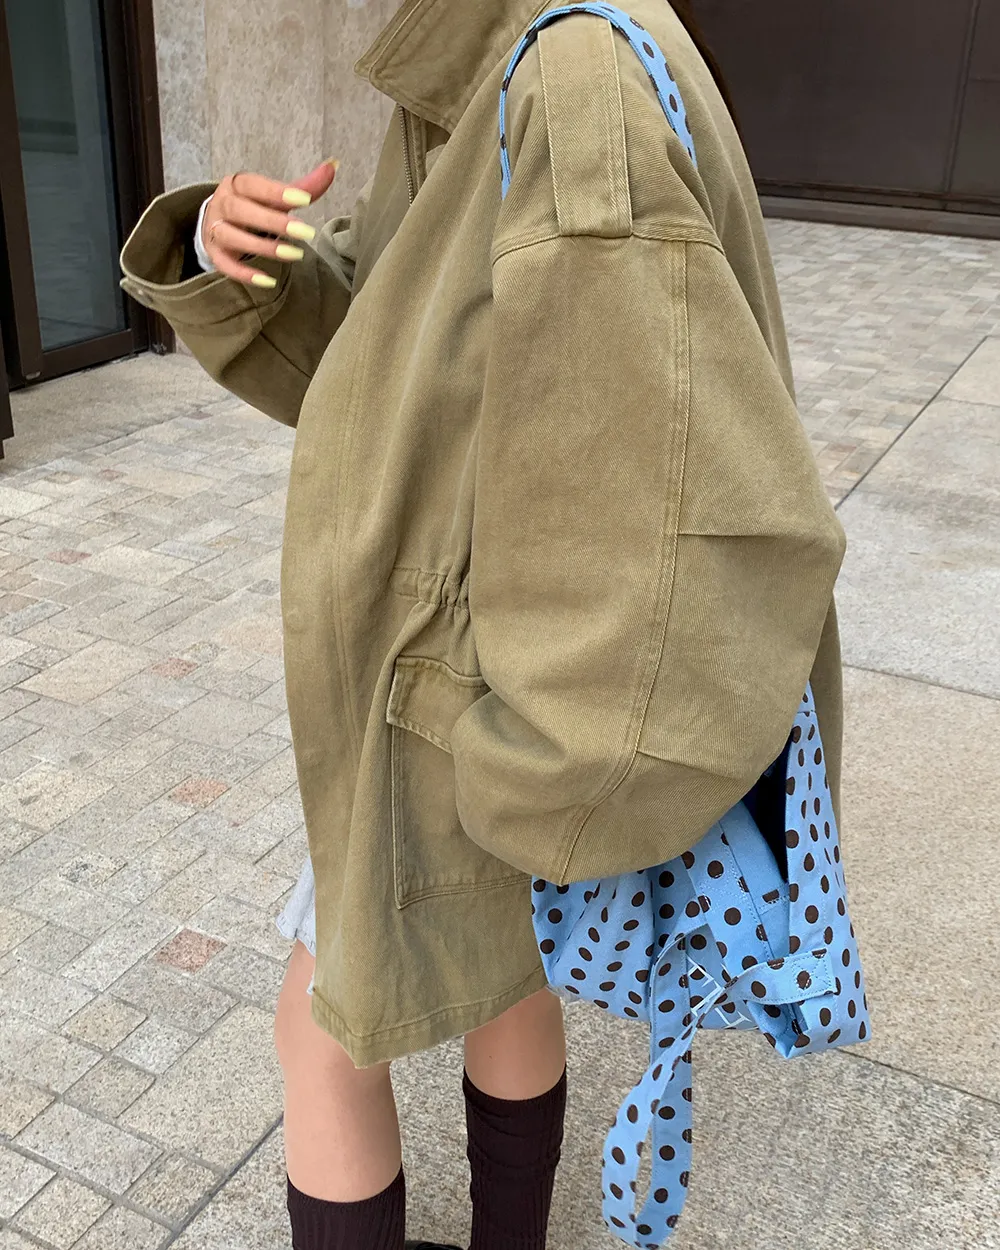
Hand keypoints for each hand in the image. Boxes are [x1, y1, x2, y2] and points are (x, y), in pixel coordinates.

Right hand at [201, 160, 337, 286]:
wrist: (218, 223)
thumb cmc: (254, 207)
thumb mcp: (276, 196)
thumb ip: (303, 186)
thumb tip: (333, 166)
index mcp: (236, 184)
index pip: (253, 184)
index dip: (276, 191)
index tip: (305, 200)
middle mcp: (221, 204)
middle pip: (240, 210)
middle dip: (273, 221)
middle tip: (306, 232)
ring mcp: (214, 230)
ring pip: (231, 236)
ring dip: (263, 247)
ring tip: (295, 254)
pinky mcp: (215, 254)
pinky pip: (225, 265)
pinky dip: (245, 274)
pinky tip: (268, 281)